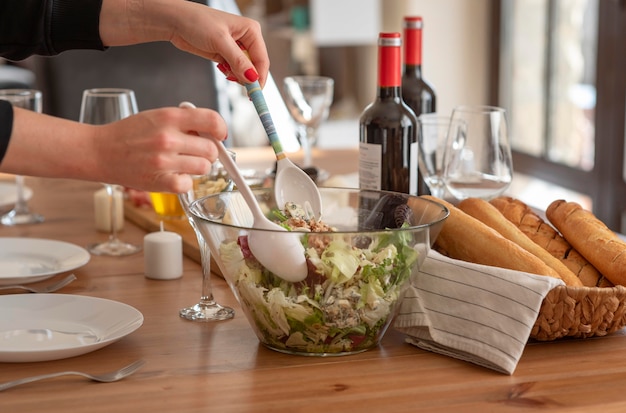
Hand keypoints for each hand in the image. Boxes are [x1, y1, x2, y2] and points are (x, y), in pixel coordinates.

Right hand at [2, 106, 227, 192]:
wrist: (99, 151)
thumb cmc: (129, 134)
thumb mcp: (156, 116)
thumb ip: (183, 122)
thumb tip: (212, 132)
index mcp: (170, 117)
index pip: (212, 120)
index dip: (220, 129)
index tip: (219, 135)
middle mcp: (168, 138)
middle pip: (211, 149)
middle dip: (208, 152)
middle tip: (196, 153)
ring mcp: (164, 161)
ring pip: (204, 167)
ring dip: (198, 167)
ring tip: (183, 164)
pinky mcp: (160, 181)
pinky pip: (188, 184)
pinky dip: (184, 182)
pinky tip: (174, 175)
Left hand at [99, 0, 268, 86]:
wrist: (175, 22)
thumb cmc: (196, 22)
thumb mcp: (220, 42)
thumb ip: (238, 61)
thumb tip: (252, 77)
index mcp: (251, 30)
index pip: (262, 59)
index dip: (260, 77)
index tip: (256, 92)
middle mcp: (246, 39)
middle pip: (255, 66)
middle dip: (248, 77)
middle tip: (240, 86)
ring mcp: (236, 48)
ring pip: (245, 71)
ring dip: (237, 76)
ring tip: (225, 70)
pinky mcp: (226, 54)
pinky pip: (235, 70)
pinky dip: (230, 74)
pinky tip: (222, 69)